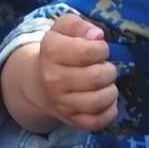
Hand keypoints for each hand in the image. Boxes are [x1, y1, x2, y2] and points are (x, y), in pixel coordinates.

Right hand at [38, 13, 119, 131]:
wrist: (38, 82)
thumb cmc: (60, 50)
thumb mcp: (64, 28)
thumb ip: (79, 25)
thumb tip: (96, 35)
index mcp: (51, 52)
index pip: (88, 52)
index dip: (102, 49)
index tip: (99, 50)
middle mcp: (53, 79)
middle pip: (96, 77)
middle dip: (108, 70)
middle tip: (103, 68)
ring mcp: (61, 103)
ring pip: (99, 101)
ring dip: (110, 91)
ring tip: (105, 84)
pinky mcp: (71, 120)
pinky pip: (96, 122)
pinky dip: (109, 112)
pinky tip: (106, 101)